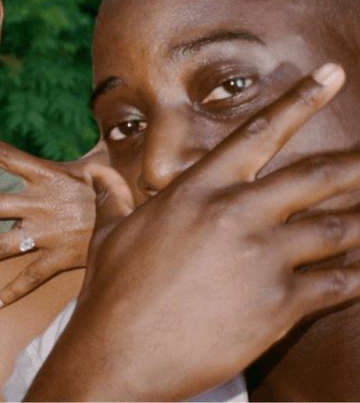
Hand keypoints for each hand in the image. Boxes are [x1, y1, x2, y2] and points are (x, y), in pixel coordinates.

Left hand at [0, 130, 132, 308]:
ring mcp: (46, 234)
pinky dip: (14, 293)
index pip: (5, 155)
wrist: (142, 225)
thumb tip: (95, 136)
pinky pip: (31, 278)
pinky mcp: (58, 259)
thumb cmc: (119, 191)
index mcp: (47, 176)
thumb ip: (88, 155)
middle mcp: (39, 204)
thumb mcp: (102, 166)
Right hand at [27, 63, 359, 400]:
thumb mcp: (109, 238)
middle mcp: (234, 214)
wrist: (118, 355)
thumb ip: (114, 201)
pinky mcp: (279, 304)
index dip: (300, 100)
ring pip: (338, 229)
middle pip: (316, 176)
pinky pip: (337, 284)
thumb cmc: (111, 294)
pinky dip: (356, 276)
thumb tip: (97, 178)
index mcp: (195, 191)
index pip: (257, 134)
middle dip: (356, 163)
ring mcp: (261, 258)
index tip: (332, 76)